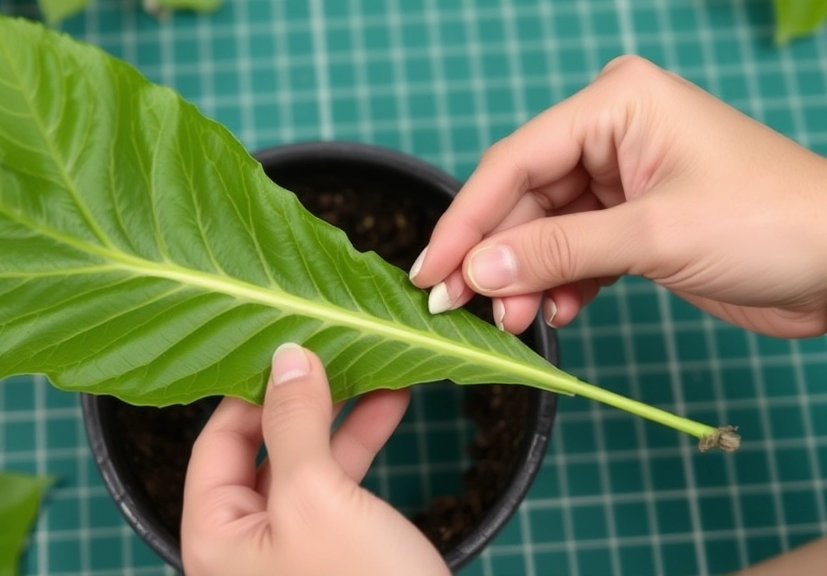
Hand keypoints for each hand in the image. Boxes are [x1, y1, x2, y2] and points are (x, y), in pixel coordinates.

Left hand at [181, 343, 448, 575]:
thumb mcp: (318, 499)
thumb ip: (294, 424)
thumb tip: (285, 356)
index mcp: (215, 535)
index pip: (217, 439)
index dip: (251, 388)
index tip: (289, 340)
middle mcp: (245, 542)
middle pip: (261, 445)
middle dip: (302, 395)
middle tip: (332, 344)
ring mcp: (292, 548)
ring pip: (306, 460)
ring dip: (340, 412)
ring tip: (372, 362)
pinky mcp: (335, 551)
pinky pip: (339, 483)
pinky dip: (361, 442)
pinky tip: (391, 403)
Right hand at [409, 55, 826, 338]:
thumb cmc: (772, 223)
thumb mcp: (653, 235)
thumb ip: (557, 251)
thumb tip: (475, 272)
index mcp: (615, 104)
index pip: (515, 161)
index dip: (466, 220)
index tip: (430, 271)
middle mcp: (611, 133)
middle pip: (523, 197)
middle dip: (496, 257)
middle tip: (459, 308)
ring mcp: (622, 178)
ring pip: (544, 230)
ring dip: (526, 279)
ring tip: (515, 322)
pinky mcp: (633, 221)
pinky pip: (575, 251)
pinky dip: (562, 285)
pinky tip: (557, 315)